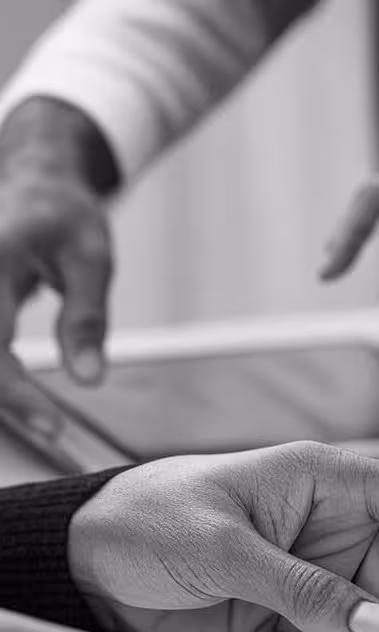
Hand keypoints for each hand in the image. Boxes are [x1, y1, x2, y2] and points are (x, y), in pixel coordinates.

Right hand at [0, 98, 117, 431]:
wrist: (33, 179)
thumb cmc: (65, 215)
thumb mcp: (92, 260)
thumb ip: (86, 319)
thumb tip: (88, 379)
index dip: (15, 393)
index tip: (52, 427)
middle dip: (3, 396)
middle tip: (48, 425)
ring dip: (0, 385)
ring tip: (37, 408)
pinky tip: (21, 388)